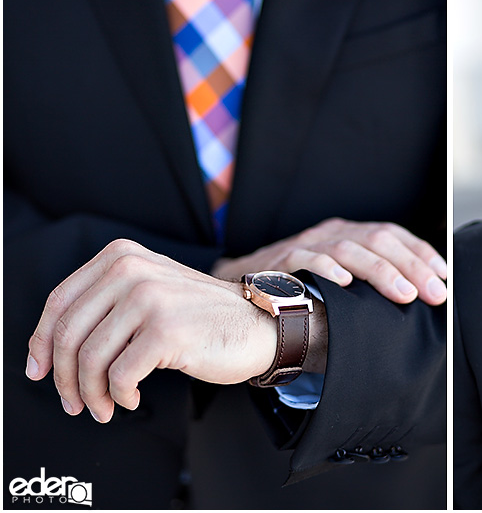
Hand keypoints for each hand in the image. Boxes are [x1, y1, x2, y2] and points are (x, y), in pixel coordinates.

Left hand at [25, 239, 280, 422]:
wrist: (259, 325)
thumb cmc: (203, 317)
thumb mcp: (151, 290)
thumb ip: (107, 302)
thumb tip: (49, 348)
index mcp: (123, 257)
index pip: (60, 302)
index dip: (40, 342)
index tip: (39, 370)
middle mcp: (133, 270)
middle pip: (68, 334)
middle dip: (64, 378)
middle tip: (73, 401)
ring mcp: (150, 299)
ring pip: (90, 360)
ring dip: (91, 395)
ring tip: (104, 406)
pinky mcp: (166, 331)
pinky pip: (119, 376)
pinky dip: (120, 397)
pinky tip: (132, 398)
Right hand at [211, 218, 446, 305]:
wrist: (247, 295)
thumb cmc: (303, 292)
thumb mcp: (342, 281)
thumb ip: (371, 284)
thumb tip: (417, 302)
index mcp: (351, 234)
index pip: (393, 234)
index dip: (421, 253)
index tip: (443, 277)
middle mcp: (332, 233)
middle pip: (378, 240)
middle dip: (412, 266)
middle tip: (434, 293)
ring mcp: (307, 244)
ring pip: (350, 248)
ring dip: (381, 271)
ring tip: (404, 294)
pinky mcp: (282, 260)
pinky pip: (307, 259)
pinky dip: (328, 269)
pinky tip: (346, 284)